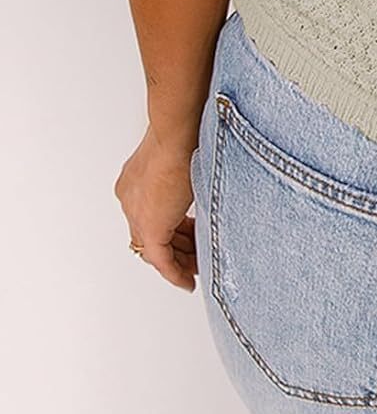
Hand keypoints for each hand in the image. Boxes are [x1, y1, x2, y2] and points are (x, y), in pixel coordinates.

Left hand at [114, 124, 197, 290]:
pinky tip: (187, 282)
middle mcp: (130, 200)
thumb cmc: (187, 131)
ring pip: (156, 250)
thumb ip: (187, 174)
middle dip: (176, 247)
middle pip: (151, 235)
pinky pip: (162, 261)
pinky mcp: (150, 229)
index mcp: (134, 182)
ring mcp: (137, 215)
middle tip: (195, 258)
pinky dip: (175, 273)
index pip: (150, 214)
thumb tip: (209, 173)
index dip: (171, 227)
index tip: (188, 235)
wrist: (178, 131)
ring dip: (179, 260)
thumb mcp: (185, 156)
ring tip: (197, 269)